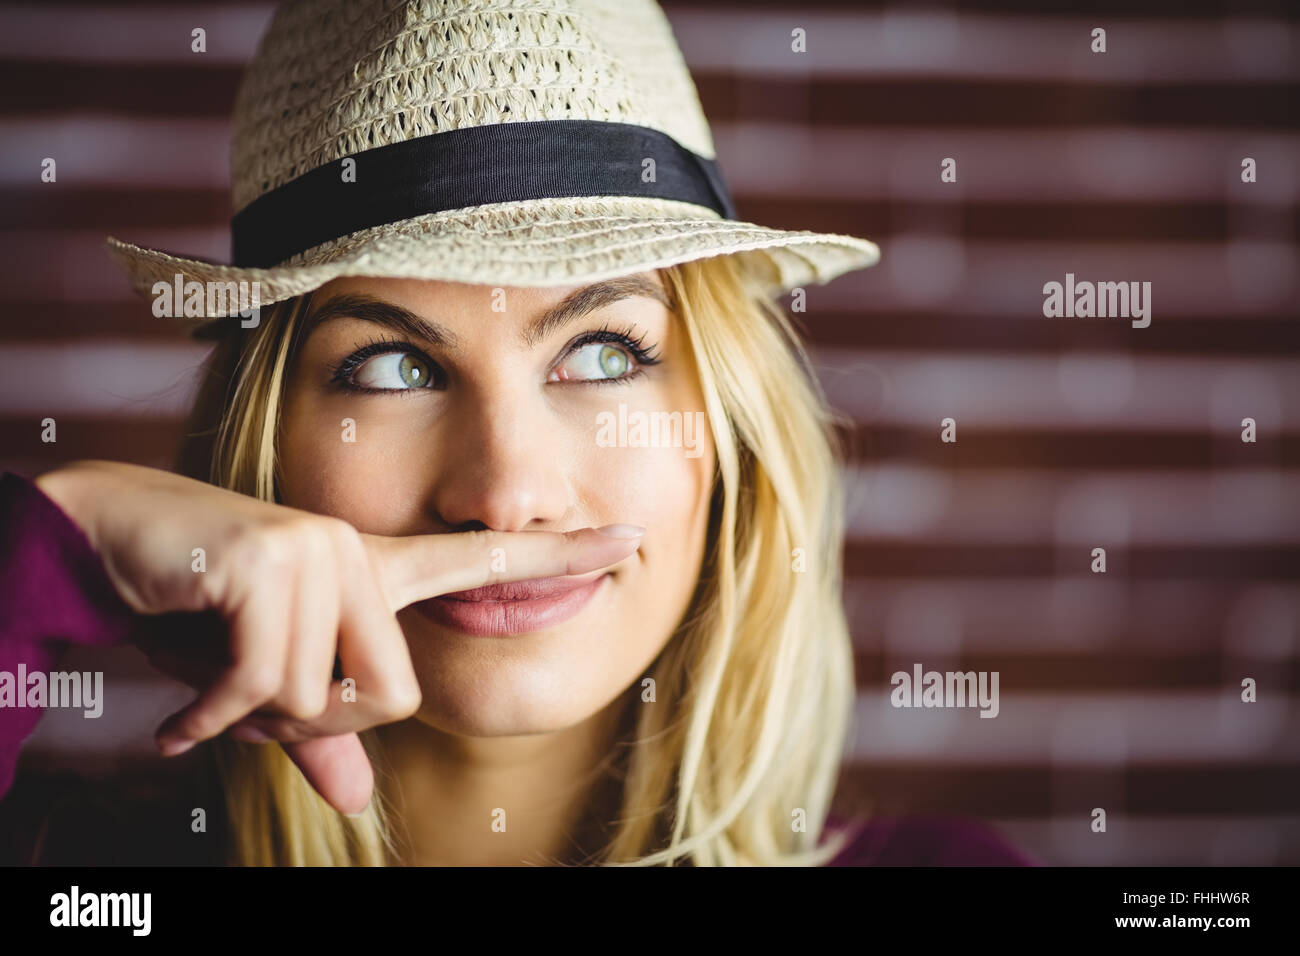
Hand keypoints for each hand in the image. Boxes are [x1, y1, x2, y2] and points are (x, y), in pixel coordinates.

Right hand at [36, 461, 643, 813]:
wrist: (109, 535)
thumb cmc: (197, 606)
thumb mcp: (267, 678)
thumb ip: (318, 734)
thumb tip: (361, 798)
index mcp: (377, 570)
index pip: (487, 562)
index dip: (563, 553)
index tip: (633, 538)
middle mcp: (361, 554)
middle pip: (392, 698)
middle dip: (315, 726)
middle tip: (251, 701)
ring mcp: (320, 552)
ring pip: (320, 701)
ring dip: (252, 718)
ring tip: (212, 672)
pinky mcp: (272, 561)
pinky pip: (266, 687)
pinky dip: (212, 719)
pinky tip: (180, 713)